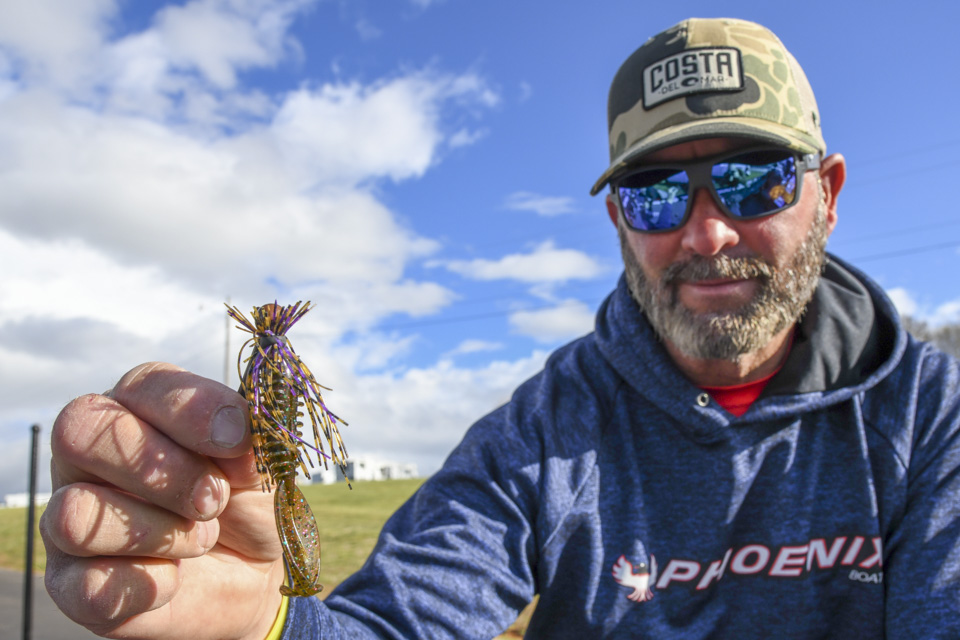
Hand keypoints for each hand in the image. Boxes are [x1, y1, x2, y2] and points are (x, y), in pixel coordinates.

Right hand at [40, 363, 285, 639]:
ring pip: (75, 513)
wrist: (252, 574)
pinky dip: (148, 583)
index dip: (191, 410)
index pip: (141, 385)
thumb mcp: (261, 462)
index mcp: (138, 408)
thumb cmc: (247, 501)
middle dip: (161, 469)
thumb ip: (251, 435)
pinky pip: (86, 585)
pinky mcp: (71, 585)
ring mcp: (69, 519)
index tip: (239, 440)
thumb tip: (236, 427)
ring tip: (203, 538)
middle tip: (214, 497)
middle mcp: (89, 457)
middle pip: (78, 431)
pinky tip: (175, 578)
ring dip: (159, 532)